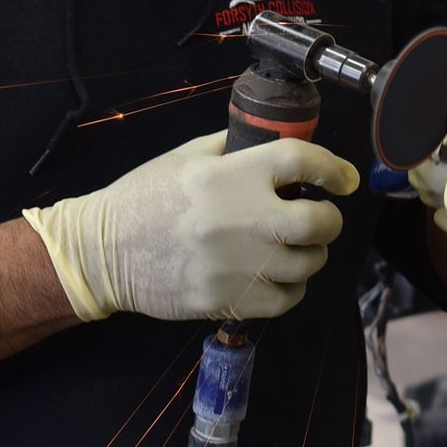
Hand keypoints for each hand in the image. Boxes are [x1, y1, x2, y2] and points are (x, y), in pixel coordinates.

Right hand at [23, 131, 360, 322]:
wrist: (102, 252)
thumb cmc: (144, 198)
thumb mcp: (187, 157)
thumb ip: (235, 148)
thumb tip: (282, 146)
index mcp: (230, 175)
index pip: (302, 161)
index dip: (333, 167)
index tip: (343, 178)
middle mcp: (240, 219)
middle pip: (319, 222)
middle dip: (329, 219)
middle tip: (321, 217)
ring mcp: (236, 265)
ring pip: (308, 265)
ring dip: (309, 255)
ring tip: (293, 249)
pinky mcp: (229, 301)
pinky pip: (286, 300)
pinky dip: (290, 288)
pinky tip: (276, 277)